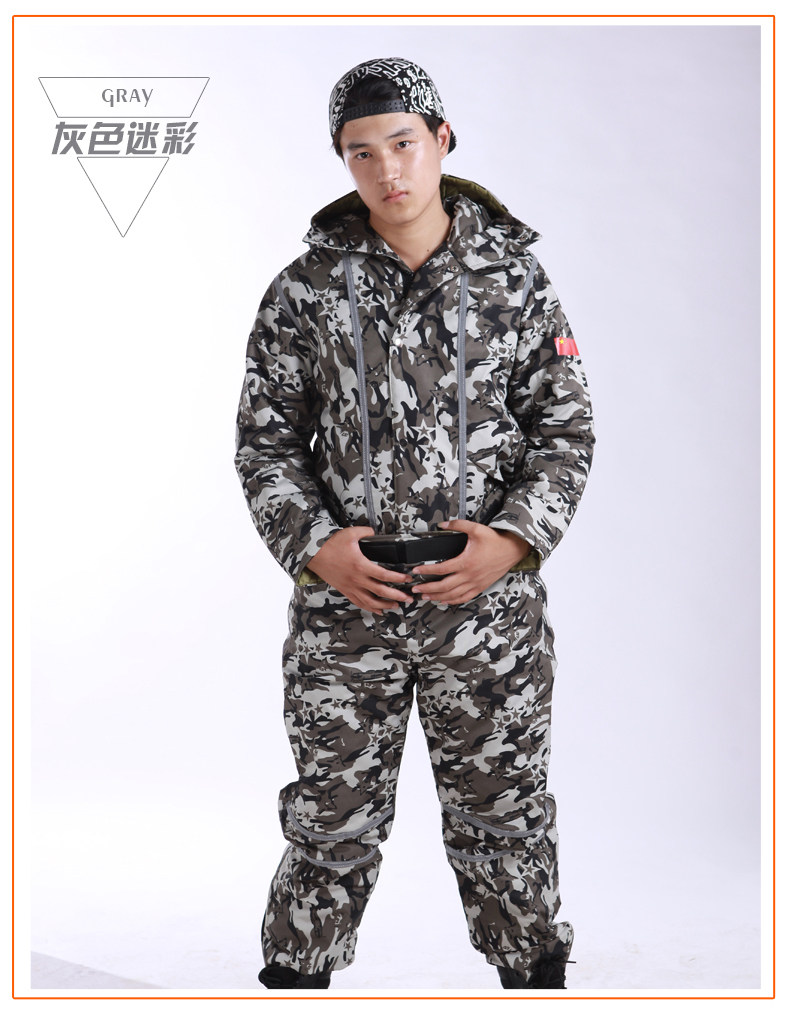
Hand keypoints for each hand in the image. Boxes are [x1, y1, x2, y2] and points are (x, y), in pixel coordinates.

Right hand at [307, 527, 412, 614]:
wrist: (313, 556)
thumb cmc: (330, 545)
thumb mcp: (350, 533)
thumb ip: (365, 532)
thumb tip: (375, 532)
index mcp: (361, 565)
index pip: (384, 575)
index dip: (398, 579)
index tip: (407, 579)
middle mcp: (357, 579)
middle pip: (381, 592)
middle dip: (397, 596)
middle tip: (409, 598)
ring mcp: (351, 587)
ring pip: (371, 602)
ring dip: (385, 605)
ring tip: (397, 606)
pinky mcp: (345, 590)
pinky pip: (359, 603)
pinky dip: (370, 608)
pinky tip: (378, 611)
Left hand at [411, 520, 529, 604]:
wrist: (512, 550)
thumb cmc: (494, 540)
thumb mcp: (476, 529)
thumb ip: (458, 525)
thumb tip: (442, 524)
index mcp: (466, 562)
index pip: (441, 569)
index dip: (427, 570)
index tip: (416, 570)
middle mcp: (469, 575)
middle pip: (444, 586)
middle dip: (428, 588)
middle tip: (415, 589)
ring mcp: (475, 583)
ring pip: (453, 595)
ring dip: (437, 597)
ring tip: (425, 596)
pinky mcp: (480, 587)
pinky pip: (464, 598)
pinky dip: (453, 601)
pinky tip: (444, 601)